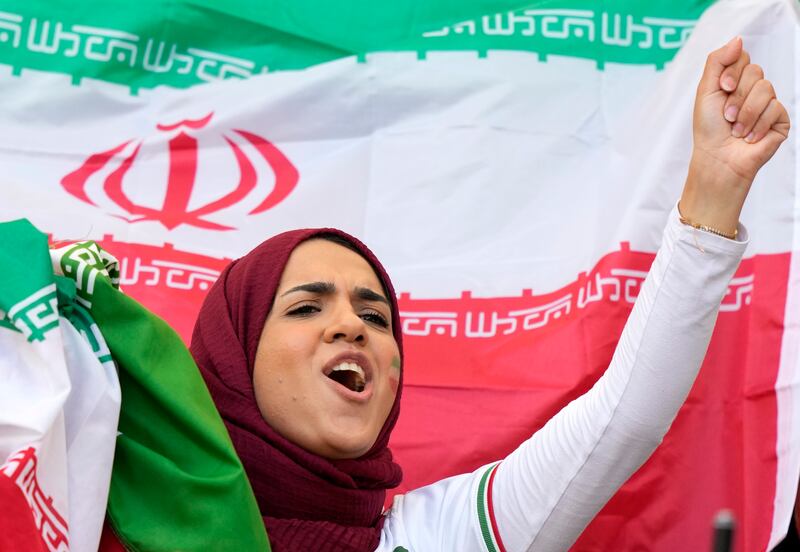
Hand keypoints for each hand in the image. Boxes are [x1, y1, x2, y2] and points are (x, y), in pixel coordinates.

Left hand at [679, 37, 789, 235]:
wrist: (717, 160)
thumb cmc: (708, 130)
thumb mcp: (706, 90)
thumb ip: (717, 61)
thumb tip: (738, 39)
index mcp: (736, 82)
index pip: (743, 58)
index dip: (732, 73)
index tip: (722, 88)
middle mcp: (754, 91)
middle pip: (755, 72)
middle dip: (736, 96)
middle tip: (726, 116)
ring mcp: (769, 105)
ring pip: (766, 89)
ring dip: (745, 112)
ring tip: (736, 129)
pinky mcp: (780, 121)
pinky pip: (775, 109)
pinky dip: (757, 125)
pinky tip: (748, 137)